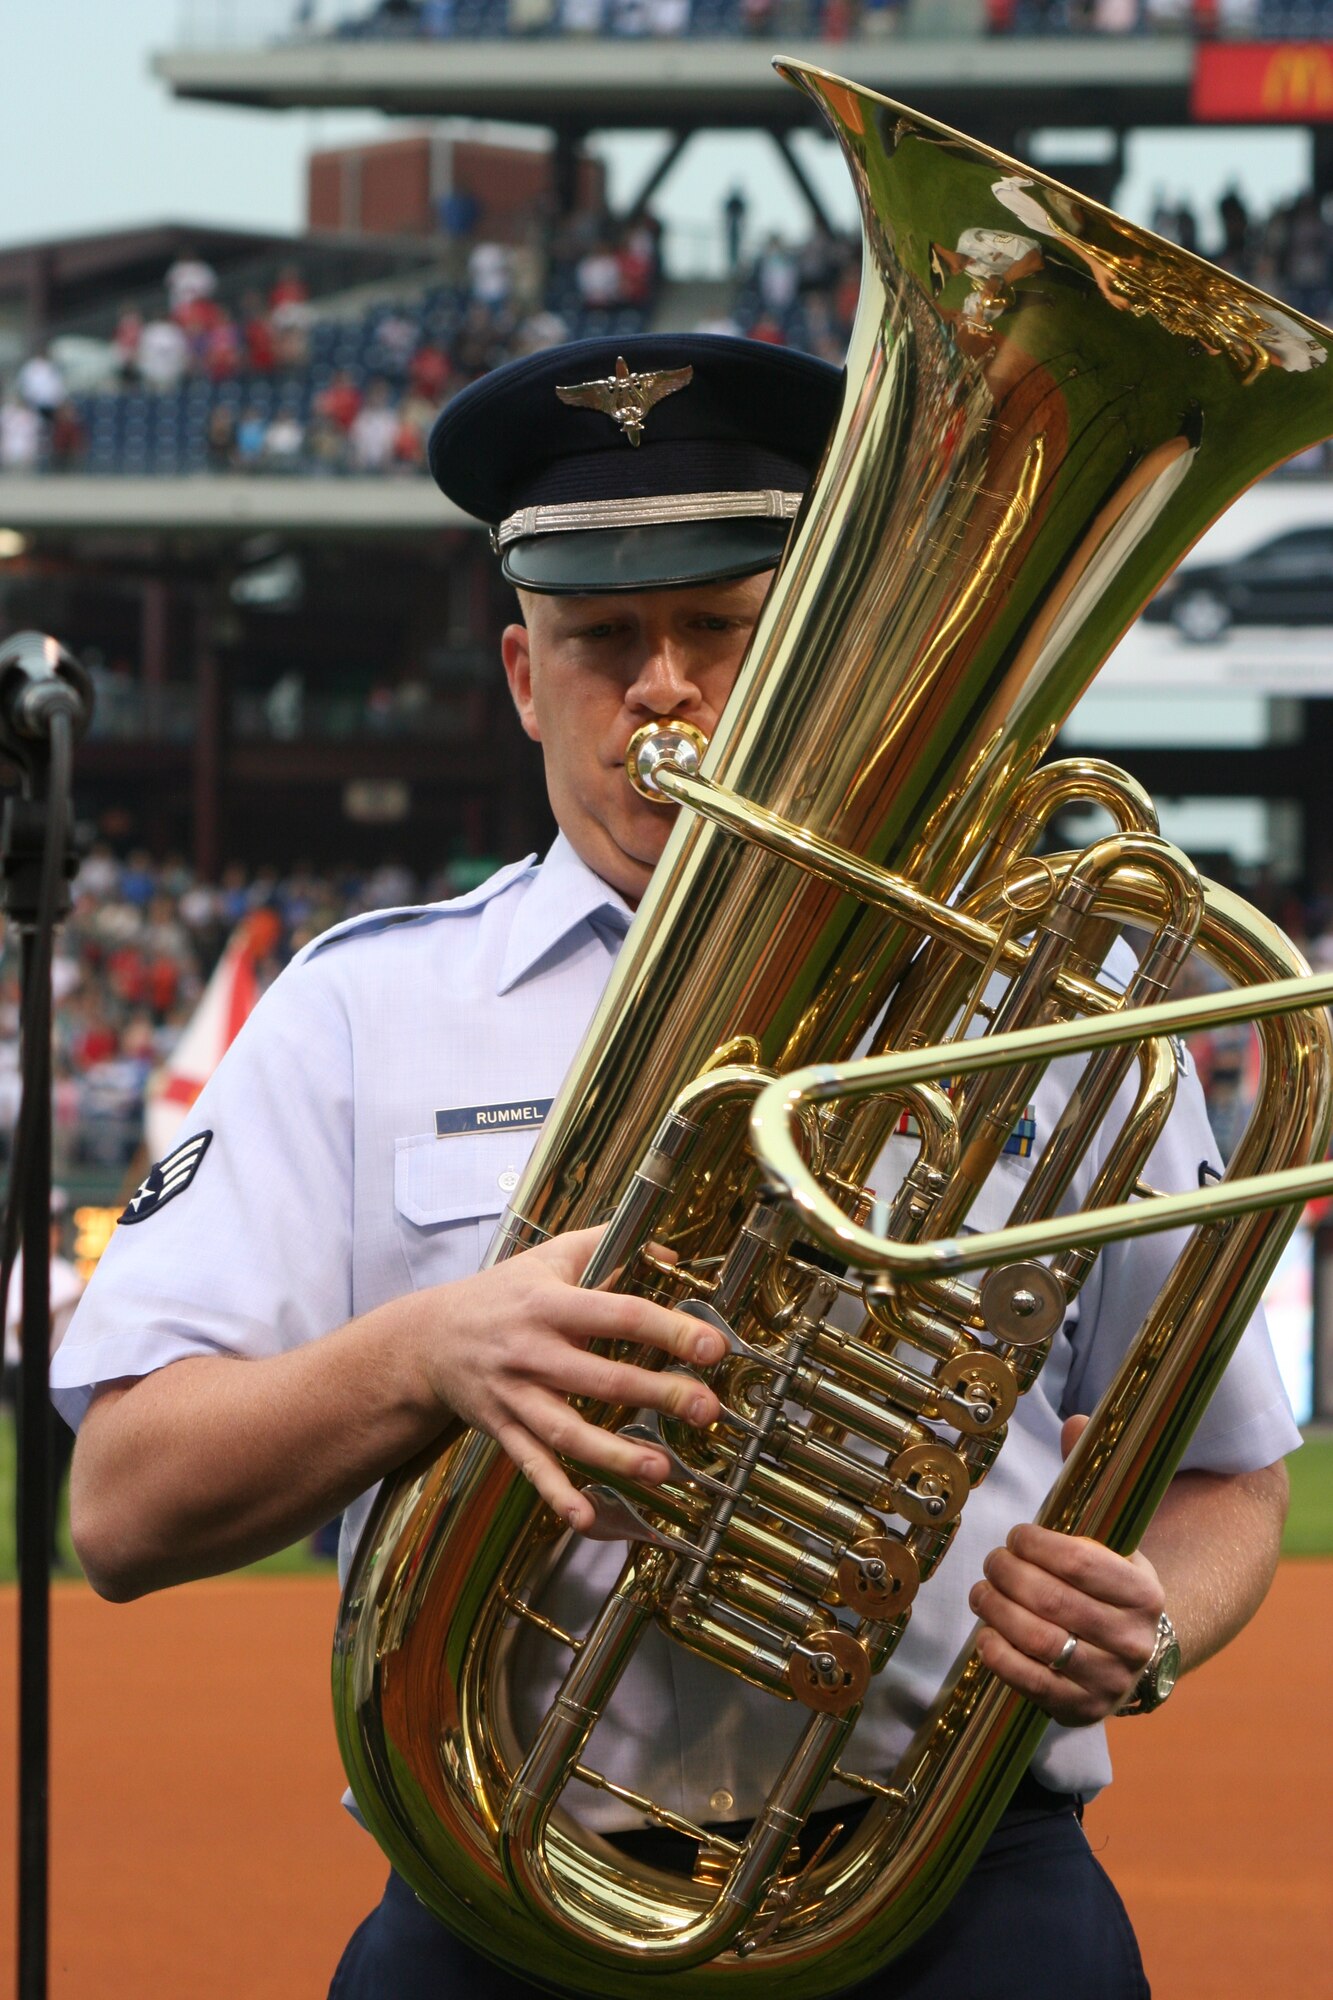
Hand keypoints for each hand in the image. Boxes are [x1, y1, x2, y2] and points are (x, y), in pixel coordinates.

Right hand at [415, 1226, 725, 1535]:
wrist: (429, 1338)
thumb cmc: (503, 1294)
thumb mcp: (552, 1256)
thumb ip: (609, 1243)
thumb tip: (669, 1251)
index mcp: (550, 1304)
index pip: (619, 1314)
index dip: (669, 1330)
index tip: (713, 1348)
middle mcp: (533, 1352)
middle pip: (601, 1378)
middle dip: (657, 1394)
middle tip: (705, 1409)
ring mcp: (516, 1396)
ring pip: (567, 1431)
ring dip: (615, 1454)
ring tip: (660, 1468)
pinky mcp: (503, 1429)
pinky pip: (532, 1465)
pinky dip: (557, 1493)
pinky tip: (585, 1518)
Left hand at [967, 1415, 1164, 1725]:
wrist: (1136, 1654)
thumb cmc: (1108, 1584)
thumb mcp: (1109, 1535)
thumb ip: (1090, 1480)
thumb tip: (1075, 1419)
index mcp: (1145, 1592)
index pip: (1083, 1563)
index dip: (1038, 1545)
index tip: (1018, 1534)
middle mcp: (1134, 1641)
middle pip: (1055, 1602)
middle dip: (1009, 1575)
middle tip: (992, 1560)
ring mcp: (1110, 1681)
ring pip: (1040, 1642)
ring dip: (998, 1611)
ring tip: (981, 1592)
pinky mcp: (1082, 1710)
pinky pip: (1031, 1683)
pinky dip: (999, 1655)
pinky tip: (986, 1633)